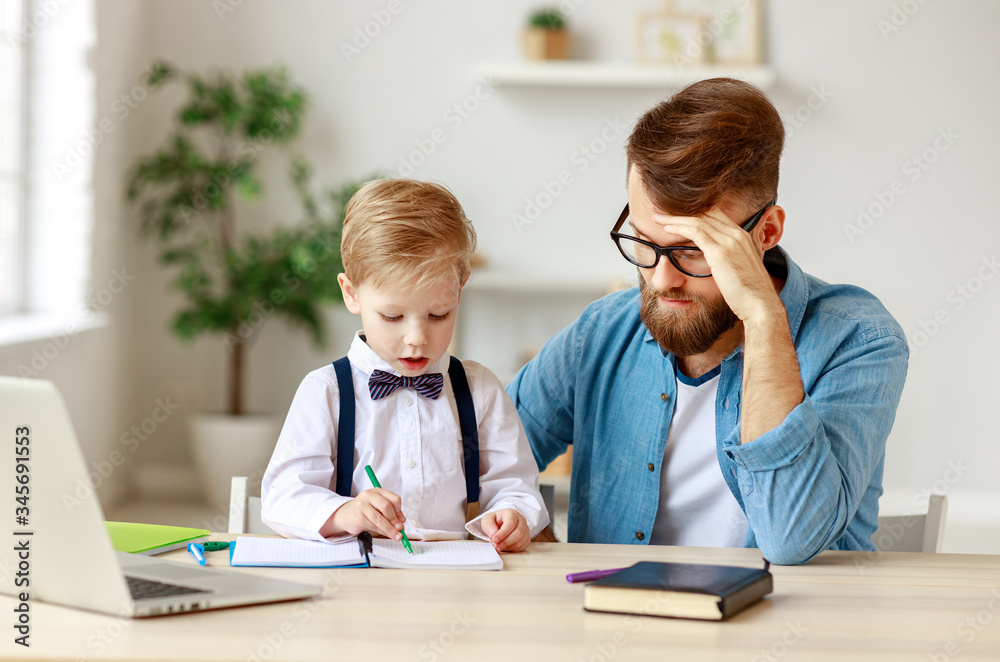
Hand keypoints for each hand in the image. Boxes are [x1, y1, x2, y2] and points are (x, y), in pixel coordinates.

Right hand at [323, 488, 405, 540]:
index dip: (400, 511)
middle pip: (387, 506)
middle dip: (395, 520)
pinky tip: (385, 533)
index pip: (394, 499)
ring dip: (390, 529)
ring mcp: (362, 505)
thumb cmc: (364, 511)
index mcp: (377, 491)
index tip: (402, 521)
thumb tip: (401, 524)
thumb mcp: (377, 508)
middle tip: (400, 528)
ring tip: (396, 536)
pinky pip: (373, 526)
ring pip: (380, 519)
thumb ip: (389, 514)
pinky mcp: (358, 516)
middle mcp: (369, 495)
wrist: (345, 515)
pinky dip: (381, 531)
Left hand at [481, 508, 529, 551]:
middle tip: (496, 546)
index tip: (494, 540)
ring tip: (498, 547)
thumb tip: (493, 534)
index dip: (503, 533)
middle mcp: (521, 520)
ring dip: (508, 546)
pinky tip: (505, 547)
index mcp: (511, 513)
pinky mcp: (526, 538)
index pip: (511, 523)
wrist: (500, 524)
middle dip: (505, 542)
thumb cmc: (495, 521)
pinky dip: (512, 549)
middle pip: (518, 533)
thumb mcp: (487, 520)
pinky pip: (522, 546)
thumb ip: (489, 526)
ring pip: (520, 541)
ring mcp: (525, 529)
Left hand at [655, 207, 782, 323]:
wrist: (760, 304)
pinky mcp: (721, 252)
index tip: (676, 213)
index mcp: (743, 236)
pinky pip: (696, 232)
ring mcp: (730, 241)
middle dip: (680, 210)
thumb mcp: (739, 269)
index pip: (715, 215)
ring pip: (697, 220)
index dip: (694, 212)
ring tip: (657, 217)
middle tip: (660, 208)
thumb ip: (728, 260)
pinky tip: (666, 229)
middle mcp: (737, 234)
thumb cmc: (748, 293)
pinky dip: (679, 228)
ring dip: (674, 218)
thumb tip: (715, 262)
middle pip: (705, 213)